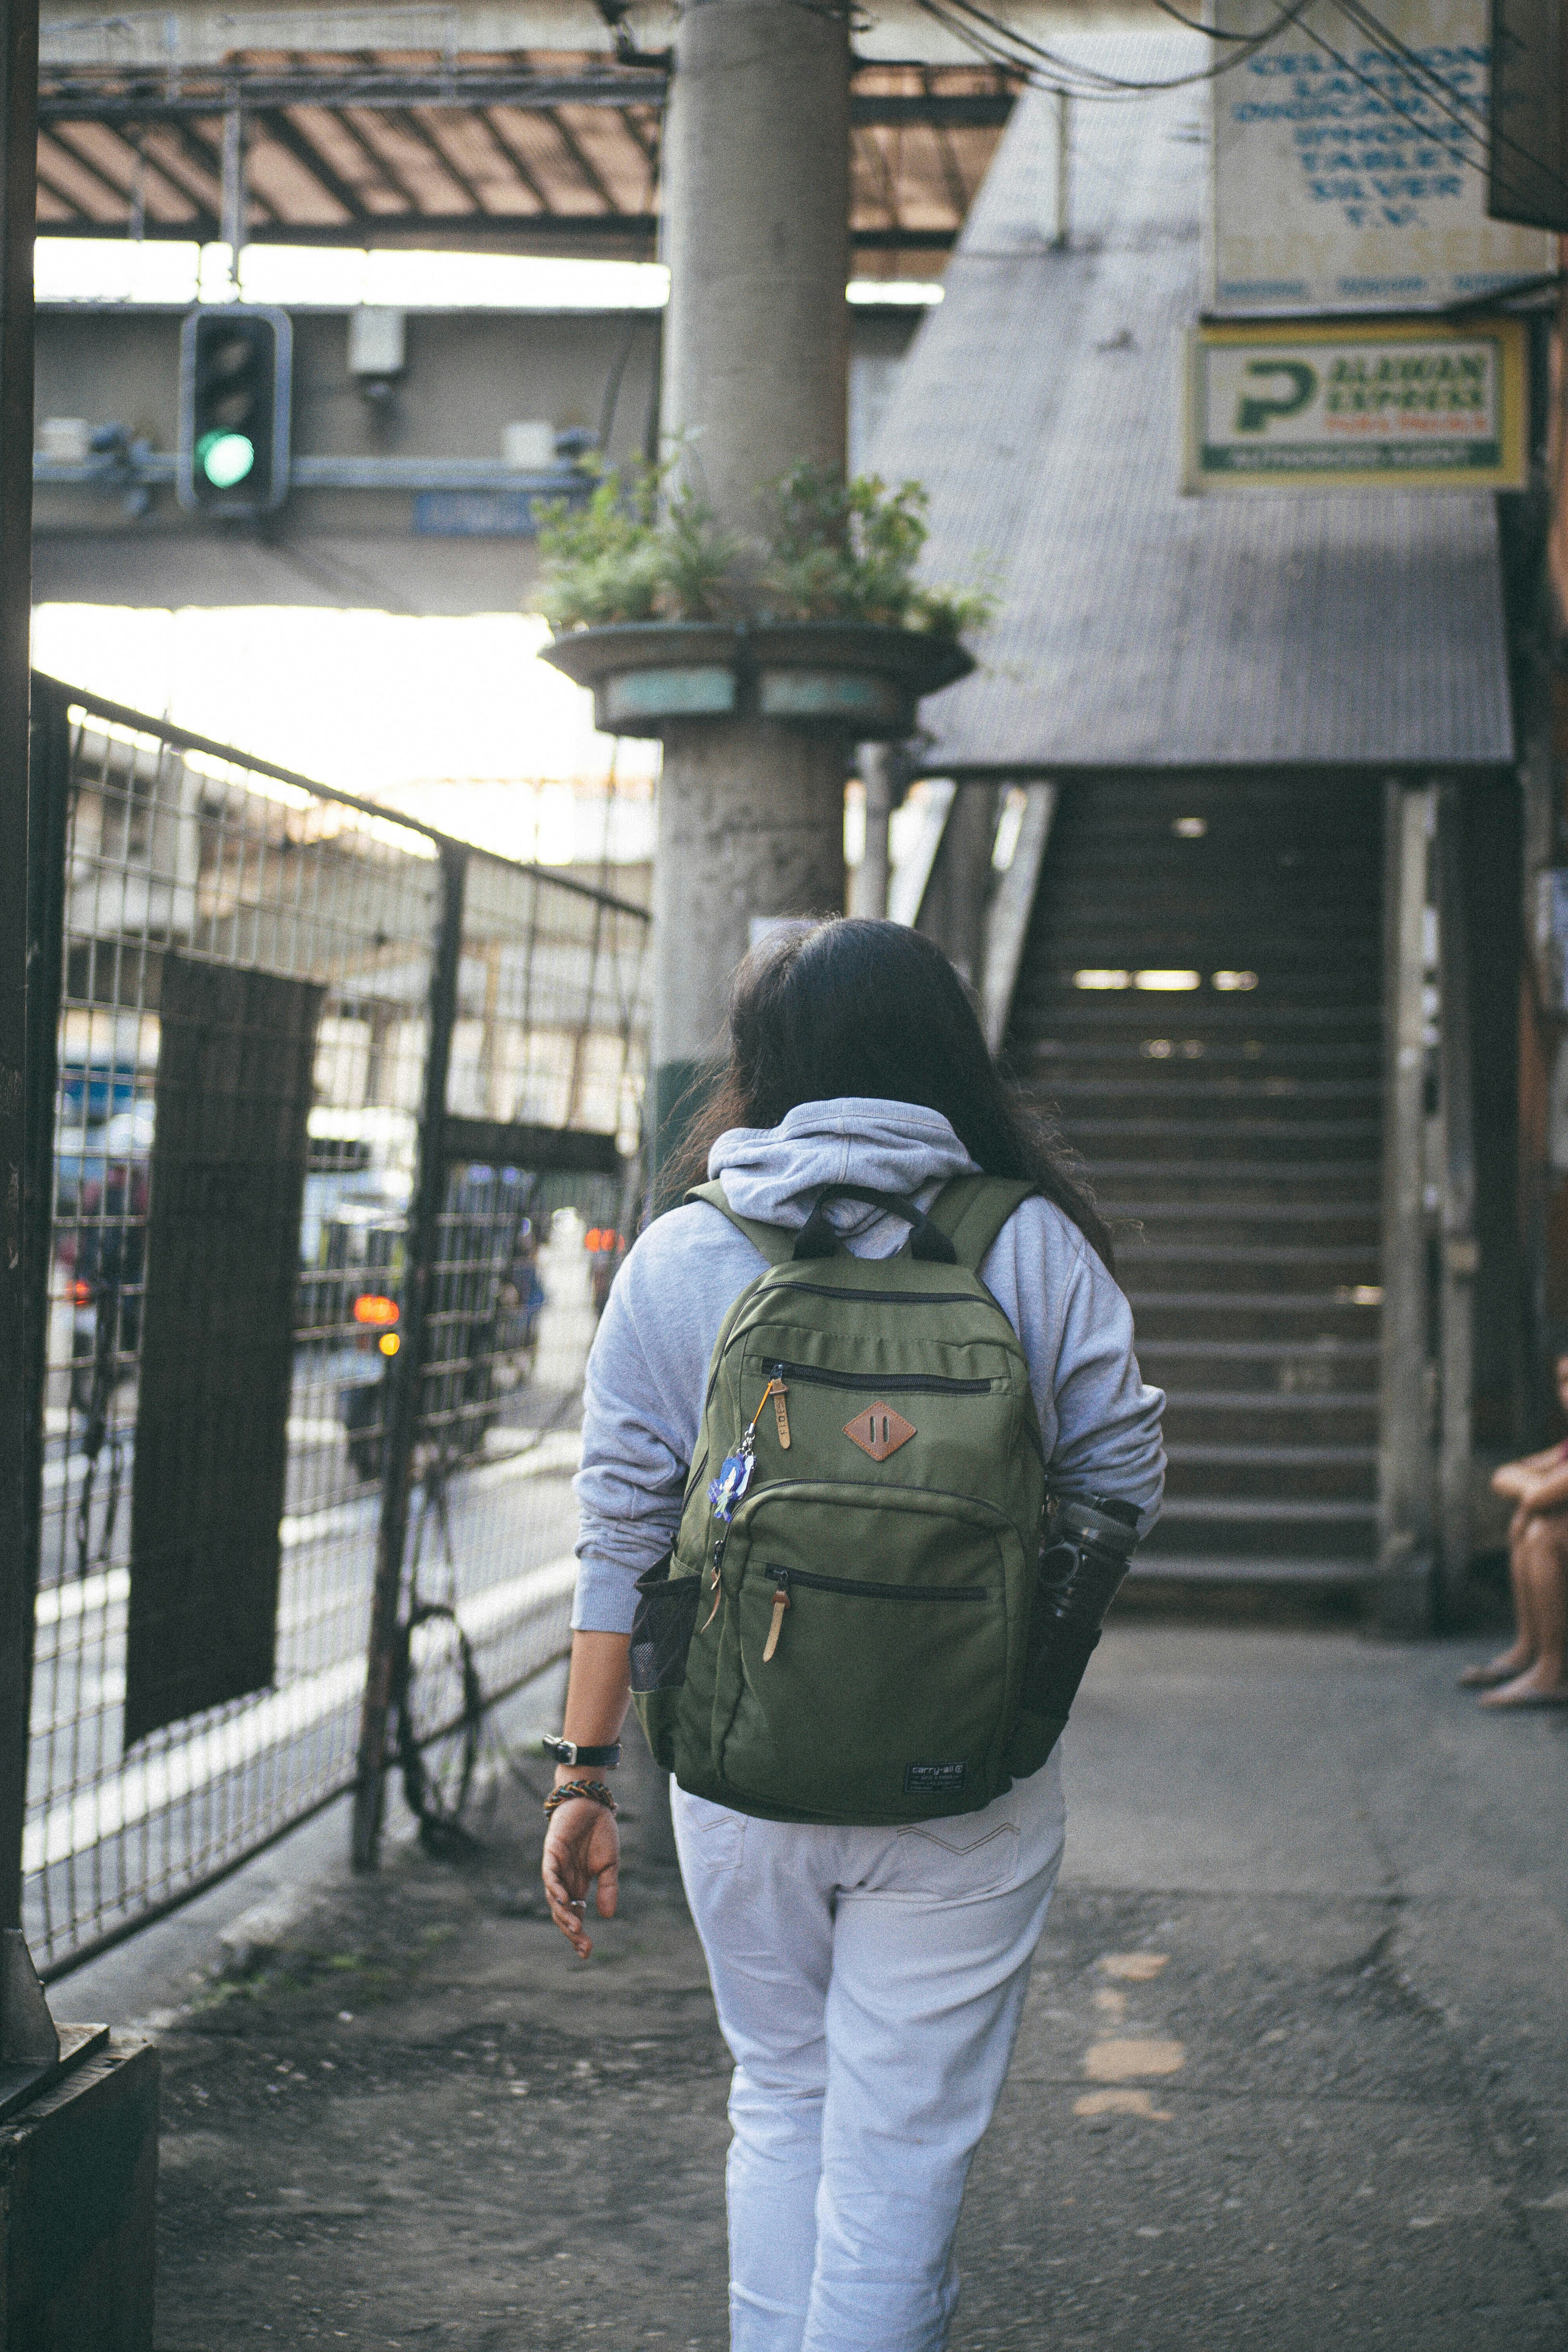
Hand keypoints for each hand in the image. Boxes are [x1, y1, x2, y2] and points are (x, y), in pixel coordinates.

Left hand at [541, 1798, 619, 1957]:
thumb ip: (608, 1888)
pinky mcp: (551, 1852)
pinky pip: (549, 1874)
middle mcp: (564, 1880)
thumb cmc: (600, 1831)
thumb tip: (607, 1916)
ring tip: (576, 1929)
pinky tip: (563, 1899)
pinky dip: (554, 1887)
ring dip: (563, 1913)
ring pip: (553, 1897)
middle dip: (571, 1931)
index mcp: (578, 1885)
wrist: (592, 1802)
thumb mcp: (610, 1864)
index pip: (575, 1914)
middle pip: (562, 1912)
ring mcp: (556, 1867)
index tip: (587, 1952)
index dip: (578, 1934)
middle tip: (583, 1946)